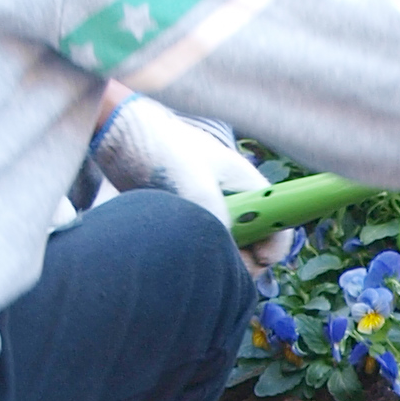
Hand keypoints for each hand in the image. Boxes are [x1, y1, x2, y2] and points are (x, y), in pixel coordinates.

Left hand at [90, 91, 296, 259]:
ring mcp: (213, 211)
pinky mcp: (189, 220)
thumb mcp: (192, 180)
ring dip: (218, 259)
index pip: (280, 224)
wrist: (119, 136)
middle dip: (244, 260)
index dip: (274, 247)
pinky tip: (180, 254)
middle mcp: (235, 200)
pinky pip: (205, 247)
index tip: (256, 259)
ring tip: (195, 257)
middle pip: (256, 244)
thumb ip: (214, 216)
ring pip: (230, 249)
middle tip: (218, 264)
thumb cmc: (160, 146)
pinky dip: (199, 256)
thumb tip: (221, 252)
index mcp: (247, 184)